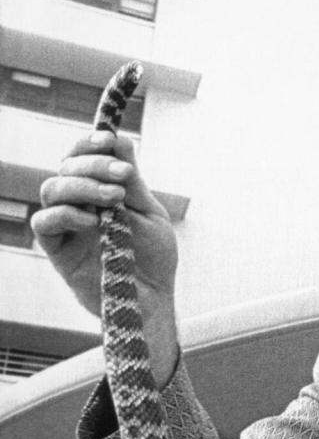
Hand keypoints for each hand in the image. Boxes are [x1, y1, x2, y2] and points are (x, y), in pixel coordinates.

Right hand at [33, 131, 179, 382]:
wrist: (153, 297)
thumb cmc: (154, 257)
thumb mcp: (149, 214)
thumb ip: (132, 182)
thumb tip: (120, 141)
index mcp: (100, 190)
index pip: (83, 156)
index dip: (90, 144)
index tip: (110, 141)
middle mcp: (78, 202)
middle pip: (66, 167)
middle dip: (94, 165)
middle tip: (123, 176)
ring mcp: (66, 225)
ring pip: (52, 189)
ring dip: (83, 186)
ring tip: (115, 198)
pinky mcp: (57, 250)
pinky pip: (45, 222)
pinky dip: (67, 214)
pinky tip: (94, 221)